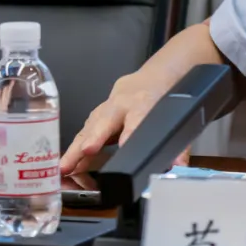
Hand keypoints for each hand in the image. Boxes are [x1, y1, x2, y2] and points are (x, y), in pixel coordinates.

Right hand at [60, 71, 188, 174]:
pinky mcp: (97, 114)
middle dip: (94, 137)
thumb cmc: (164, 97)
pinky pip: (85, 131)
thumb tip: (178, 165)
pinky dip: (76, 148)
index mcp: (144, 103)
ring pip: (90, 126)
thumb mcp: (178, 116)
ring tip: (65, 168)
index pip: (137, 120)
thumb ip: (180, 143)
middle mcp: (122, 104)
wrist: (153, 77)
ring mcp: (106, 107)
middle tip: (84, 152)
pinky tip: (69, 165)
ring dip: (76, 147)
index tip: (123, 145)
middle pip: (105, 120)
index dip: (129, 133)